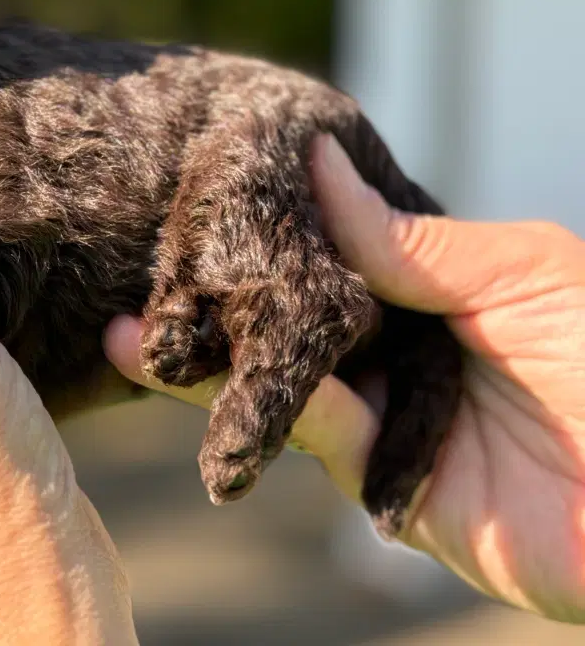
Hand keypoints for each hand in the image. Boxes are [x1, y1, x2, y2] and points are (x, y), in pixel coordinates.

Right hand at [106, 134, 584, 623]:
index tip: (202, 204)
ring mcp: (390, 419)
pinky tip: (204, 375)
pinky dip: (266, 405)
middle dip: (220, 299)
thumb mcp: (518, 270)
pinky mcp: (386, 486)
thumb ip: (404, 237)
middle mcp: (402, 351)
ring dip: (210, 359)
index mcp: (439, 290)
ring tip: (129, 331)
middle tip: (143, 268)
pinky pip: (317, 436)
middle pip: (295, 321)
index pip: (335, 255)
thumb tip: (316, 161)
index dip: (273, 236)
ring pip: (284, 381)